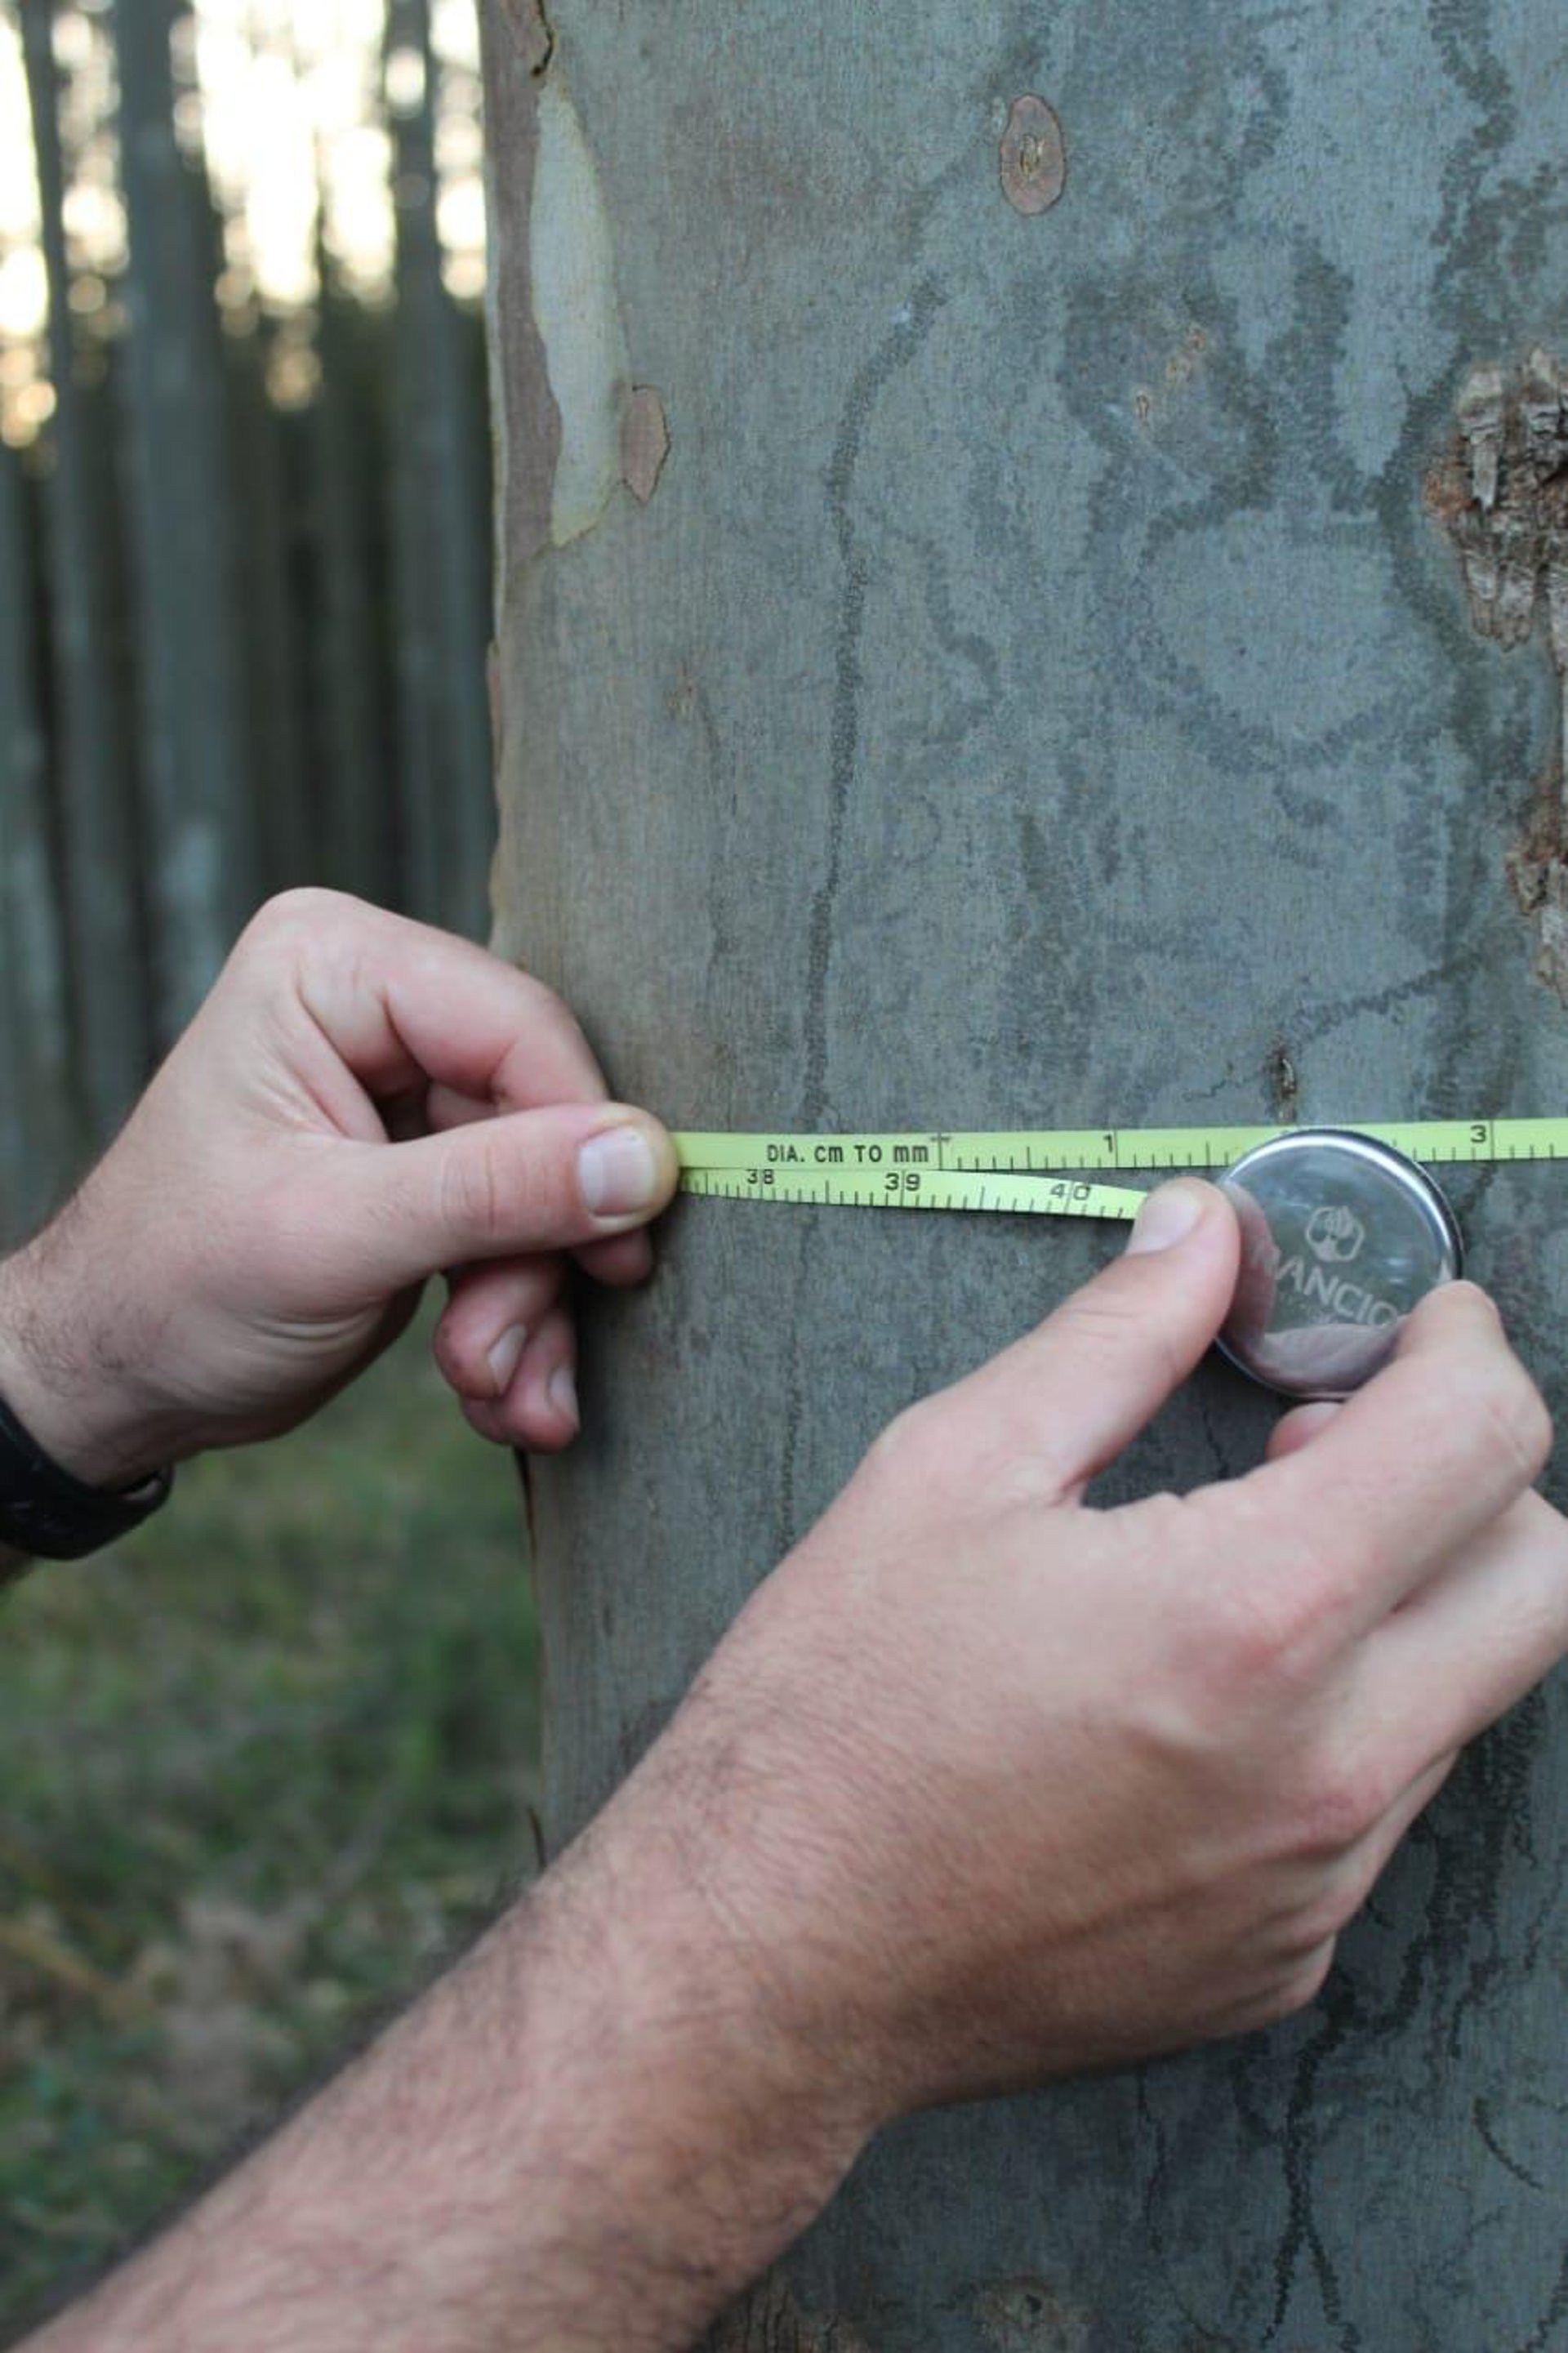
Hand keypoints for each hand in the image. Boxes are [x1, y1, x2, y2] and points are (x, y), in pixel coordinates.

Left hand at [0, 891, 677, 1487]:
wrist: (112, 1382)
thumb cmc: (170, 1291)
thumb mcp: (337, 1240)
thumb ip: (495, 1191)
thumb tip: (643, 1160)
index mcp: (332, 968)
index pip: (516, 1027)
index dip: (582, 1139)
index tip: (618, 1249)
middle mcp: (377, 1006)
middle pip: (541, 1116)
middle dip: (536, 1256)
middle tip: (511, 1360)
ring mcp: (405, 1088)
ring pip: (544, 1185)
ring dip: (531, 1306)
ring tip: (497, 1393)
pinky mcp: (426, 1165)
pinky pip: (520, 1226)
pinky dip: (519, 1316)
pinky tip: (499, 1392)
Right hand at [622, 1179, 1564, 2124]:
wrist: (766, 1963)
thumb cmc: (835, 1711)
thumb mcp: (952, 1468)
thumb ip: (1116, 1333)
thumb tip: (1204, 1229)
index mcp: (1253, 1615)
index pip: (1483, 1440)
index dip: (1462, 1344)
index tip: (1411, 1324)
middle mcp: (1326, 1766)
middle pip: (1539, 1579)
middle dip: (1472, 1476)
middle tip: (1329, 1442)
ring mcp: (1316, 1884)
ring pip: (1460, 1698)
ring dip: (1395, 1601)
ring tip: (1232, 1569)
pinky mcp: (1283, 1962)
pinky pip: (1373, 1809)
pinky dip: (1330, 1725)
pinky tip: (1189, 1705)